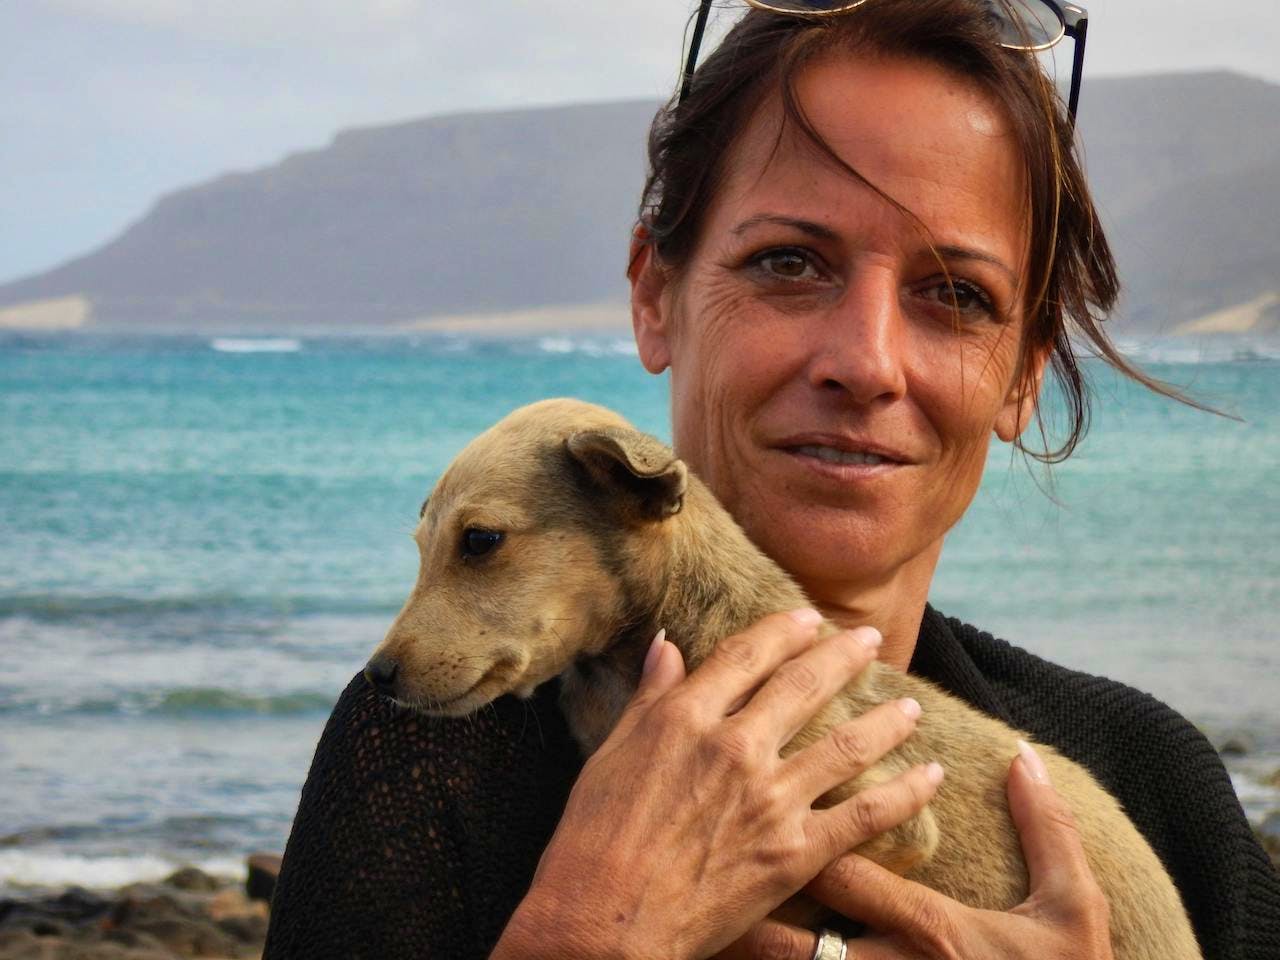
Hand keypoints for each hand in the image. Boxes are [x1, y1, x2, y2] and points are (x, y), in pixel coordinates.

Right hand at [491, 610, 941, 959]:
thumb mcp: (610, 754)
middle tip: (869, 639)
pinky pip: (864, 815)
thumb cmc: (592, 840)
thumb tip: (666, 644)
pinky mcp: (795, 852)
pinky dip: (905, 793)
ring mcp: (770, 798)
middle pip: (804, 686)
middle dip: (843, 656)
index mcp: (685, 717)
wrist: (604, 922)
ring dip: (885, 719)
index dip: (782, 631)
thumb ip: (649, 697)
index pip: (746, 655)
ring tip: (910, 704)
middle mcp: (735, 746)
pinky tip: (930, 775)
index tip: (807, 618)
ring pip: (846, 744)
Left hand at [729, 741, 1113, 959]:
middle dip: (744, 893)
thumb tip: (1024, 755)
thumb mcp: (1073, 908)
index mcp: (932, 930)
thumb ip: (1048, 830)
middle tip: (688, 847)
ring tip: (691, 923)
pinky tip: (725, 957)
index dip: (793, 826)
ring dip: (741, 949)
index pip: (847, 872)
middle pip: (798, 935)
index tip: (747, 776)